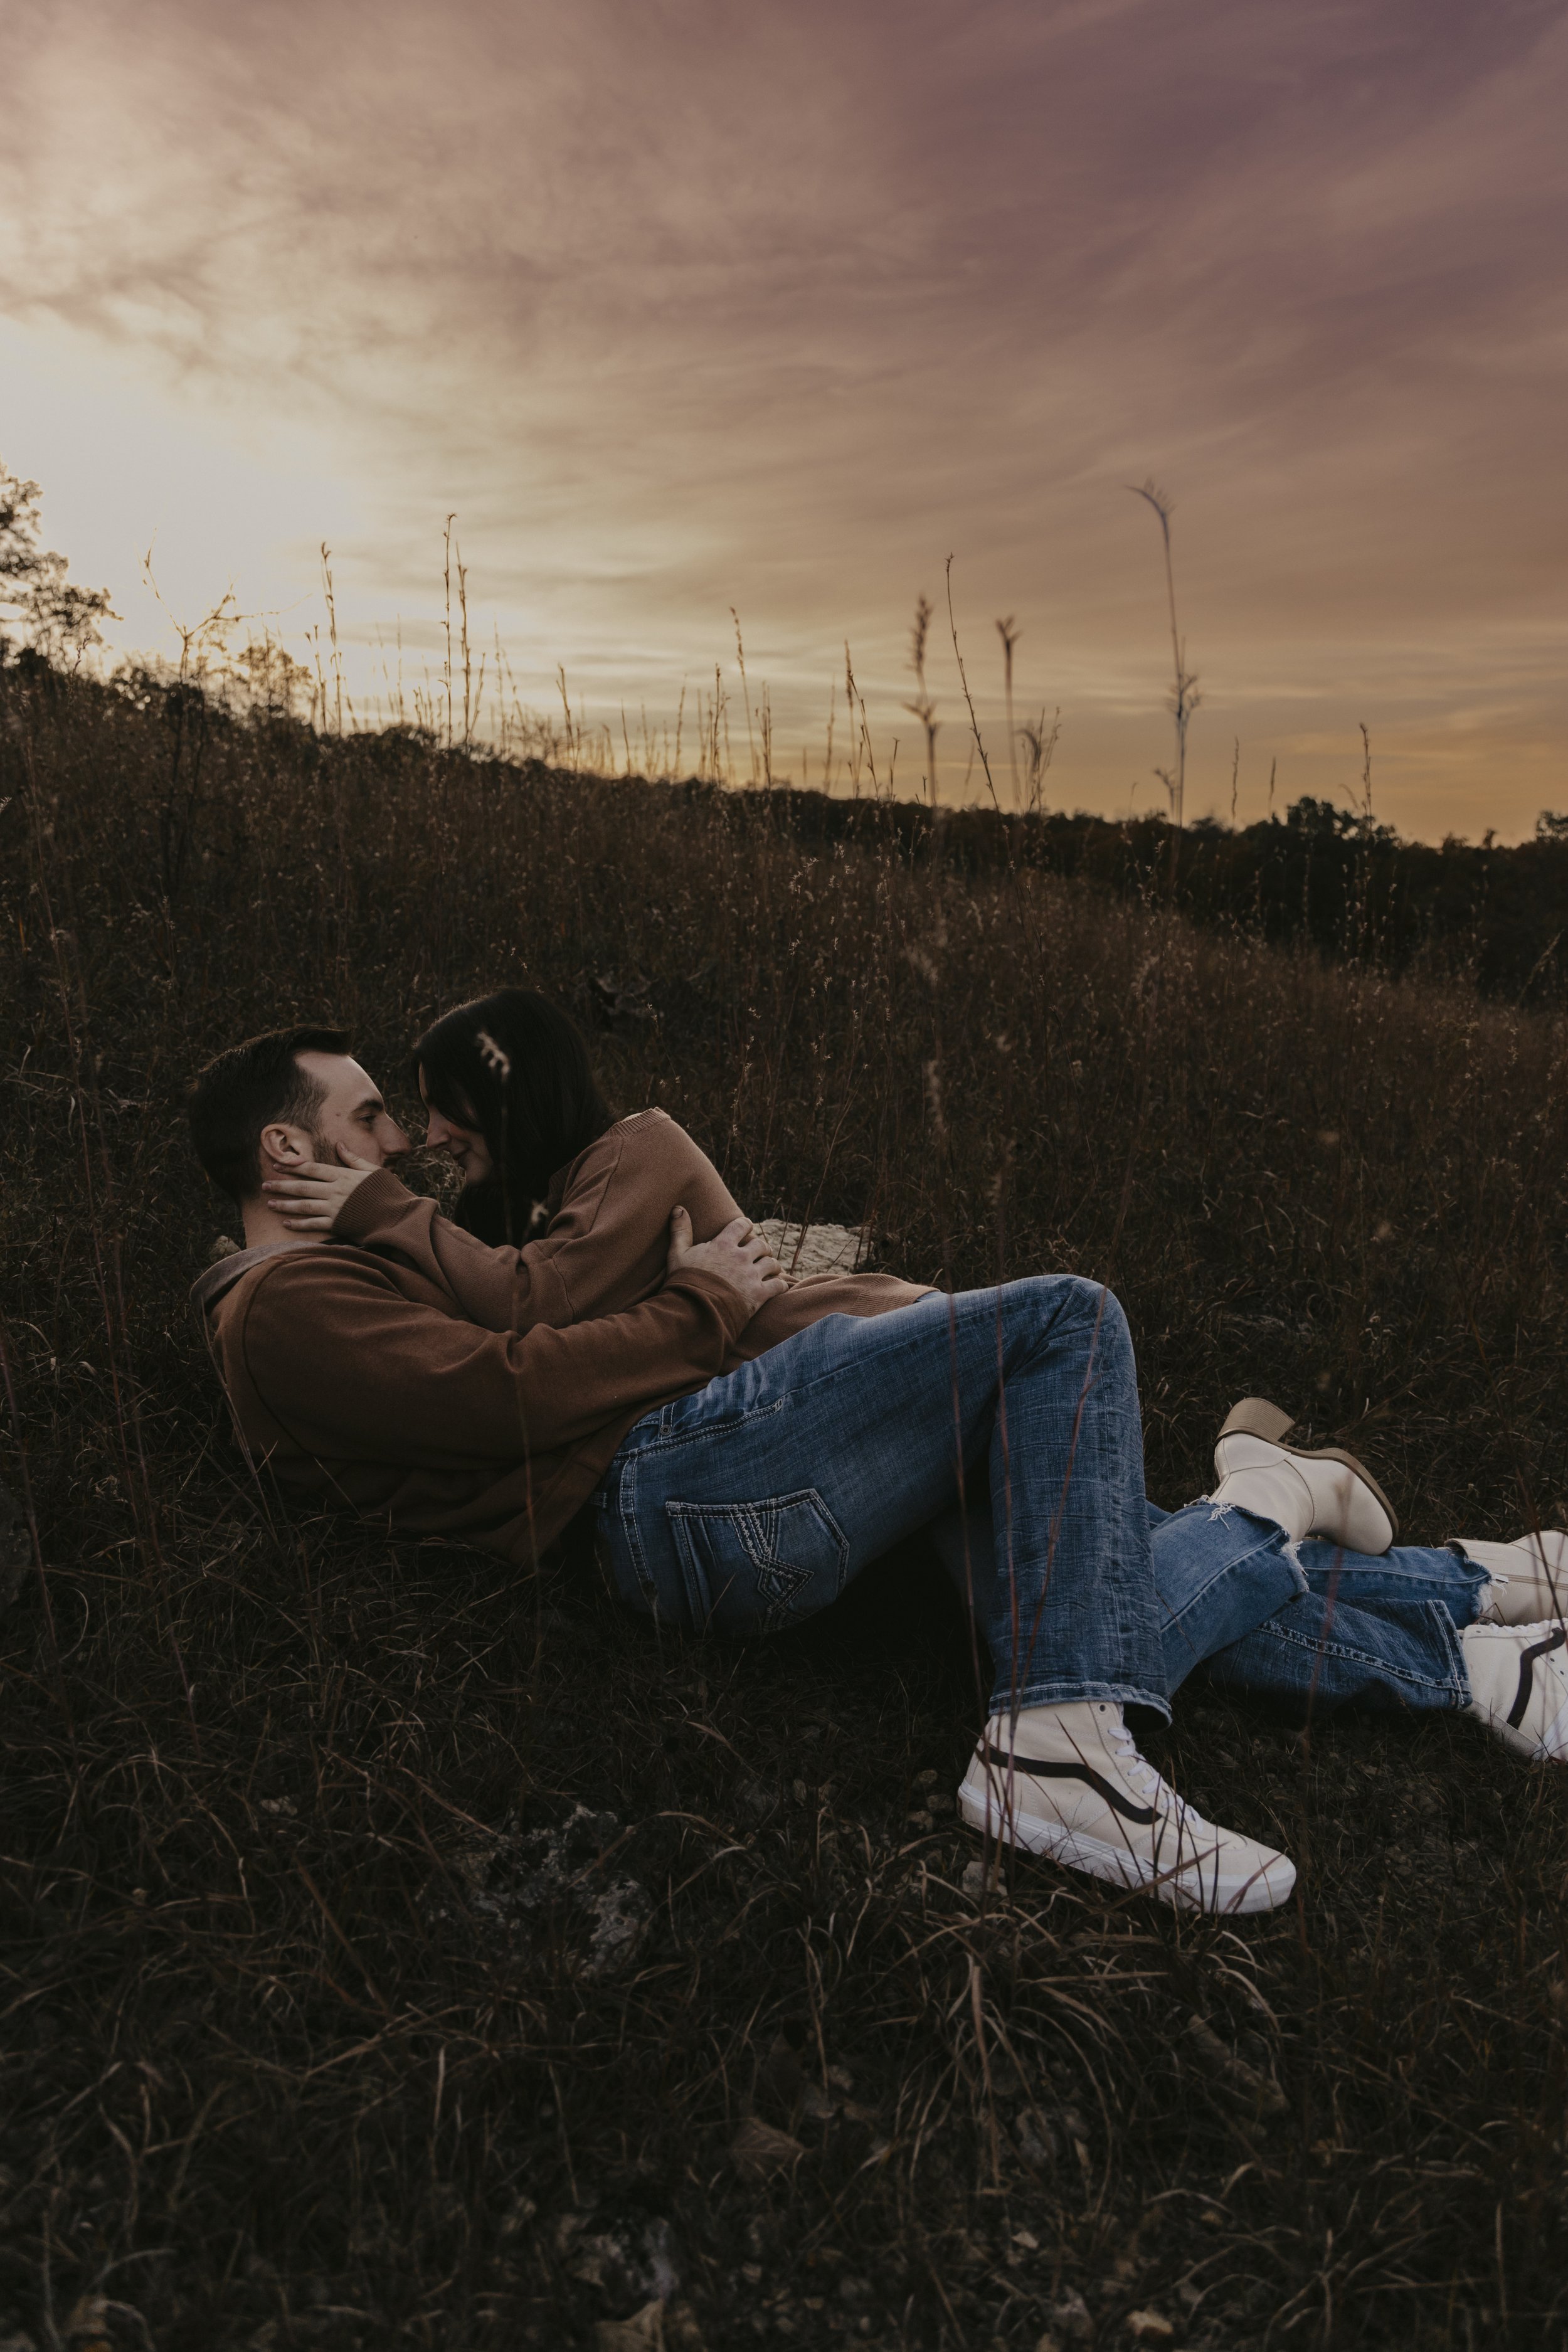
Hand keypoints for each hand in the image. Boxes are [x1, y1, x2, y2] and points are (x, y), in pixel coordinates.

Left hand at [263, 1147, 379, 1233]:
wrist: (398, 1216)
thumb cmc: (388, 1192)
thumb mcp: (373, 1170)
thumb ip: (354, 1159)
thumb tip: (339, 1145)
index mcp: (342, 1175)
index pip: (311, 1169)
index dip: (292, 1166)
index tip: (277, 1164)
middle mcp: (335, 1191)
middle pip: (302, 1187)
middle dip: (281, 1185)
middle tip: (264, 1185)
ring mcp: (335, 1208)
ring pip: (303, 1206)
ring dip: (284, 1204)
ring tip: (269, 1203)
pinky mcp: (337, 1224)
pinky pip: (312, 1224)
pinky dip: (298, 1224)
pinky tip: (285, 1222)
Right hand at [665, 1208, 785, 1320]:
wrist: (694, 1311)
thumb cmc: (684, 1282)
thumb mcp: (677, 1254)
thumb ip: (680, 1230)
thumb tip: (678, 1208)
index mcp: (723, 1245)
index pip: (742, 1225)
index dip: (746, 1224)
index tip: (746, 1227)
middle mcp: (741, 1257)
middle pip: (761, 1245)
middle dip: (762, 1248)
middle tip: (760, 1252)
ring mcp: (751, 1276)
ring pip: (772, 1264)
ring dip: (772, 1266)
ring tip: (770, 1269)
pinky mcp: (759, 1295)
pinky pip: (778, 1285)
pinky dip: (780, 1285)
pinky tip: (778, 1286)